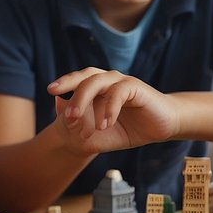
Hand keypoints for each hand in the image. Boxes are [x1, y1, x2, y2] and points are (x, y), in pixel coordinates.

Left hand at [47, 68, 177, 154]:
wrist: (162, 128)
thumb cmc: (130, 128)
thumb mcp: (101, 135)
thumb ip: (83, 129)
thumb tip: (63, 116)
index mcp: (98, 88)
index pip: (78, 80)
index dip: (64, 83)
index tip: (51, 91)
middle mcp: (108, 80)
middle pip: (86, 76)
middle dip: (69, 87)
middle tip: (61, 109)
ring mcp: (122, 82)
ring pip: (98, 81)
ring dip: (84, 99)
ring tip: (75, 118)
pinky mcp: (136, 88)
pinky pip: (119, 92)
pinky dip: (109, 107)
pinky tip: (106, 123)